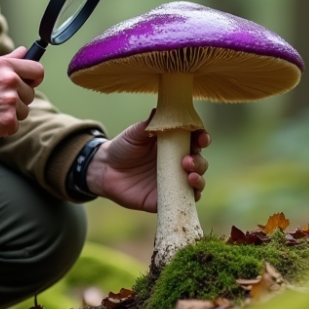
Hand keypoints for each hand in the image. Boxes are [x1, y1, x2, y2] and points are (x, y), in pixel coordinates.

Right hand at [0, 47, 43, 144]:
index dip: (34, 78)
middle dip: (18, 98)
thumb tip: (24, 51)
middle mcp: (9, 81)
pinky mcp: (8, 121)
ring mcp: (9, 102)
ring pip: (24, 110)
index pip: (37, 70)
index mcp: (5, 66)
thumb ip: (8, 59)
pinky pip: (16, 125)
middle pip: (30, 93)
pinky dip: (4, 126)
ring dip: (11, 113)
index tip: (29, 82)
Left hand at [86, 112, 209, 211]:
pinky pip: (184, 200)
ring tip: (190, 175)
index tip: (202, 137)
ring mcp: (174, 181)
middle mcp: (178, 163)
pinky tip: (191, 192)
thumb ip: (149, 123)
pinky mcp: (166, 198)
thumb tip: (161, 109)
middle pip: (200, 162)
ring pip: (197, 181)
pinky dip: (192, 197)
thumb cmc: (123, 147)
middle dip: (199, 161)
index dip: (202, 138)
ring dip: (199, 178)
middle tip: (187, 160)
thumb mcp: (135, 133)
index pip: (195, 140)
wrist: (105, 170)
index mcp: (174, 144)